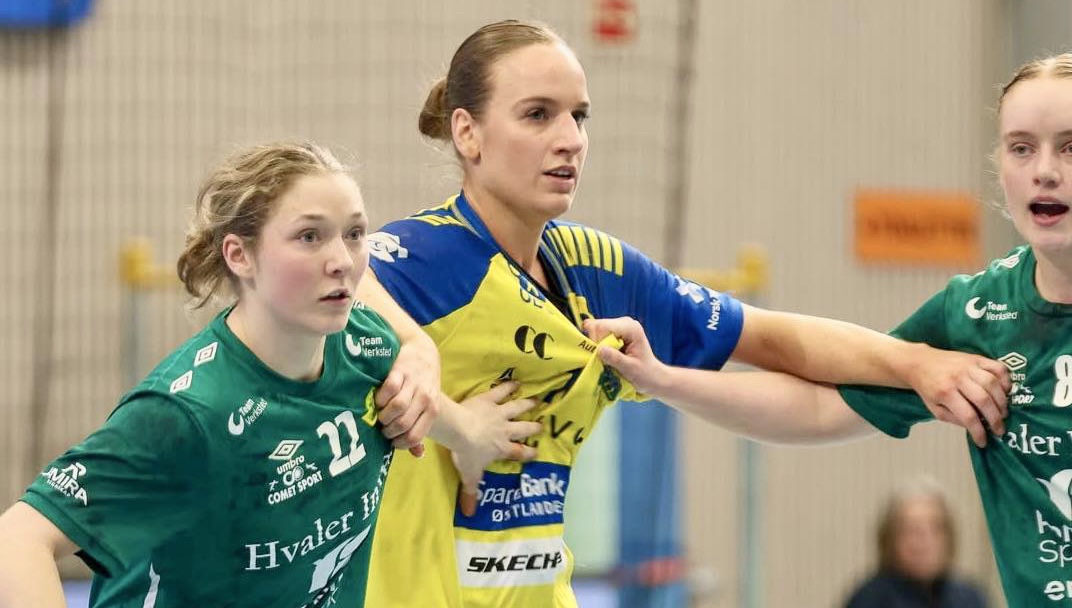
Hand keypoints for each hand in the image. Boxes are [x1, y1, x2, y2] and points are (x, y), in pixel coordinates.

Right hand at [375, 336, 440, 456]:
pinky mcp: (401, 370)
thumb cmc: (422, 385)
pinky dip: (381, 397)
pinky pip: (389, 389)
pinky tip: (378, 399)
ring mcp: (414, 384)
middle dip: (388, 431)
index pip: (415, 436)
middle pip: (403, 424)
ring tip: (380, 415)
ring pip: (397, 408)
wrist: (423, 351)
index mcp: (433, 410)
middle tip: (382, 428)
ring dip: (383, 415)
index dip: (398, 443)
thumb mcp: (427, 406)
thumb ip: (420, 429)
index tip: (390, 440)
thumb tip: (418, 455)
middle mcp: (425, 398)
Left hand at [452, 381, 541, 516]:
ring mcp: (499, 414)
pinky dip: (509, 386)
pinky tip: (516, 381)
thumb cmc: (466, 453)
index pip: (519, 452)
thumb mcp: (470, 475)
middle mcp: (505, 430)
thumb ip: (471, 493)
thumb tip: (470, 514)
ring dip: (526, 404)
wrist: (459, 430)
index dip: (529, 453)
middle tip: (541, 425)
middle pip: (523, 428)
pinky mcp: (489, 400)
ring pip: (517, 408)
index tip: (537, 452)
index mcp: (503, 448)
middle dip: (533, 427)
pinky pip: (501, 391)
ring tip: (536, 401)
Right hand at [584, 317, 666, 393]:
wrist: (652, 376)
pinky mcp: (614, 331)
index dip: (596, 340)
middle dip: (595, 342)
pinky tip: (606, 355)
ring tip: (606, 358)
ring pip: (595, 329)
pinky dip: (597, 345)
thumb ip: (615, 358)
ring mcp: (618, 326)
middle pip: (597, 325)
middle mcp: (624, 322)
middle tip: (602, 358)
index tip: (599, 356)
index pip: (603, 326)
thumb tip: (599, 349)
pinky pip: (597, 334)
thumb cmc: (645, 374)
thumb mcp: (630, 369)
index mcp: (631, 328)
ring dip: (596, 345)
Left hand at [905, 344, 1010, 446]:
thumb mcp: (934, 408)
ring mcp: (968, 366)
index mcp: (944, 392)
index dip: (978, 431)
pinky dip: (1006, 380)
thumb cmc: (928, 387)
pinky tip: (1006, 391)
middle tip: (999, 429)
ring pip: (993, 383)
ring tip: (1002, 412)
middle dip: (995, 418)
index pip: (968, 415)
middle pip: (983, 400)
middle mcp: (958, 378)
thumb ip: (954, 419)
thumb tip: (977, 427)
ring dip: (1002, 401)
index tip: (983, 441)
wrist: (920, 362)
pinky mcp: (976, 357)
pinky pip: (998, 367)